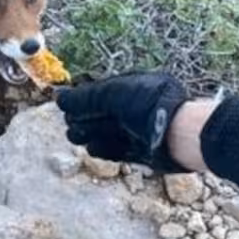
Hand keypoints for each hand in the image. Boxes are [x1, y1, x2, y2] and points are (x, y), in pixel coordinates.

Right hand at [55, 71, 188, 171]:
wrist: (179, 133)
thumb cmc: (148, 105)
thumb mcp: (112, 94)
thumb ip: (85, 98)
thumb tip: (58, 98)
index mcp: (132, 88)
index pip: (100, 94)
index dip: (82, 101)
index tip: (66, 108)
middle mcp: (135, 108)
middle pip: (102, 114)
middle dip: (84, 118)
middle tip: (69, 124)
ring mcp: (138, 130)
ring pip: (107, 132)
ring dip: (90, 134)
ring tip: (74, 137)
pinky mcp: (141, 150)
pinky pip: (117, 150)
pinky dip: (104, 149)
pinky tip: (92, 148)